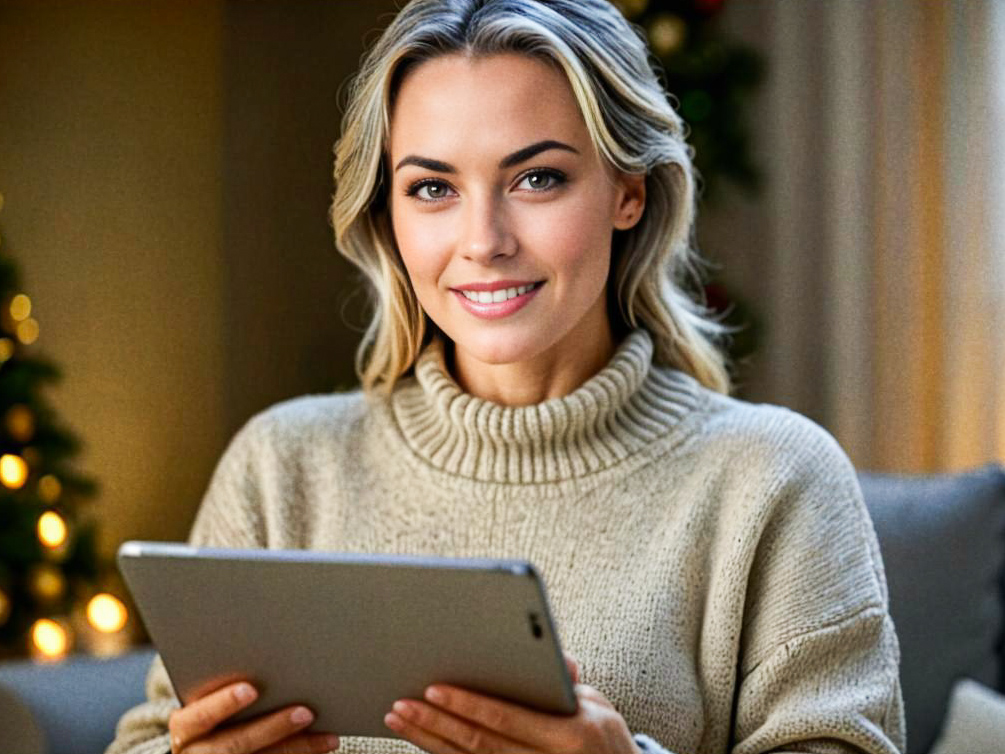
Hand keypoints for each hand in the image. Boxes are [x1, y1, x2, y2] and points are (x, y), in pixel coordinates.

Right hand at [168, 681, 339, 753]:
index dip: (223, 703)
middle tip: (306, 712)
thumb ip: (231, 684)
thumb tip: (272, 653)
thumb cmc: (213, 711)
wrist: (203, 750)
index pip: (199, 717)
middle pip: (234, 745)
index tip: (251, 688)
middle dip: (272, 728)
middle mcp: (196, 753)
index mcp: (185, 727)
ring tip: (328, 736)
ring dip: (297, 748)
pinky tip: (323, 746)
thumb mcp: (208, 698)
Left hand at [383, 653, 639, 753]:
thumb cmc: (603, 738)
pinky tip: (420, 740)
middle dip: (435, 723)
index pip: (506, 719)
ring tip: (398, 718)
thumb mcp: (597, 705)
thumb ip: (568, 682)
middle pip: (479, 744)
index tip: (434, 689)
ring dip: (428, 741)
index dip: (468, 705)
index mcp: (568, 736)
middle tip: (401, 703)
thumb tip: (556, 656)